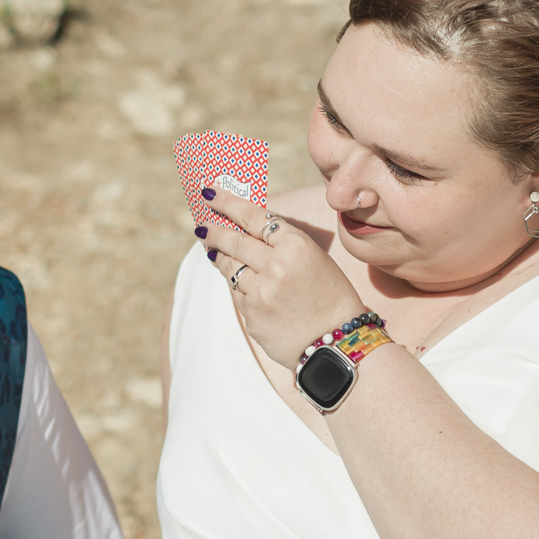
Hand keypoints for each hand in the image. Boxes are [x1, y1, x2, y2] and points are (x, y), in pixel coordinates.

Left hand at [195, 189, 364, 366]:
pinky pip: (237, 293)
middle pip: (234, 240)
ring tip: (213, 250)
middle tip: (201, 225)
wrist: (337, 344)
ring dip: (220, 257)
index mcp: (296, 245)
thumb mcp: (314, 258)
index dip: (228, 203)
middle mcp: (276, 266)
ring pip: (229, 267)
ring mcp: (261, 292)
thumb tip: (244, 230)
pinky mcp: (252, 315)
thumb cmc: (330, 297)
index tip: (210, 194)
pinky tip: (243, 284)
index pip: (253, 216)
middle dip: (213, 230)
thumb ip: (281, 244)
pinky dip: (238, 286)